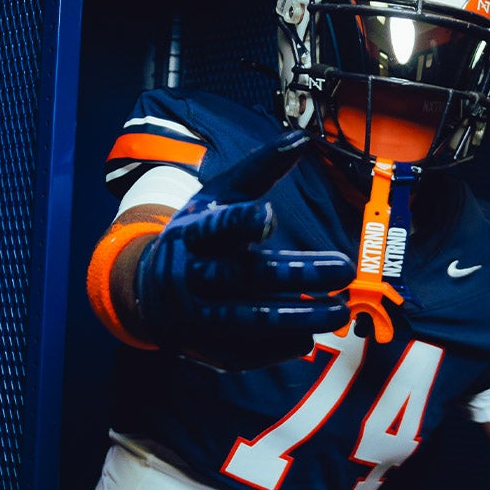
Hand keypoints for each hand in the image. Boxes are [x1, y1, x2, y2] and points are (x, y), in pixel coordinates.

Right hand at [134, 131, 352, 368]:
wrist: (145, 293)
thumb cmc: (194, 237)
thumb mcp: (215, 197)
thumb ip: (258, 170)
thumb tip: (302, 137)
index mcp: (191, 235)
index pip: (215, 228)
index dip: (239, 223)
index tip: (268, 216)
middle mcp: (190, 277)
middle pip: (246, 277)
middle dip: (297, 275)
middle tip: (344, 269)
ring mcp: (196, 317)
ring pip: (252, 319)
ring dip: (300, 317)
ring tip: (340, 310)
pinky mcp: (206, 348)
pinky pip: (247, 352)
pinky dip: (279, 346)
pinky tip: (308, 338)